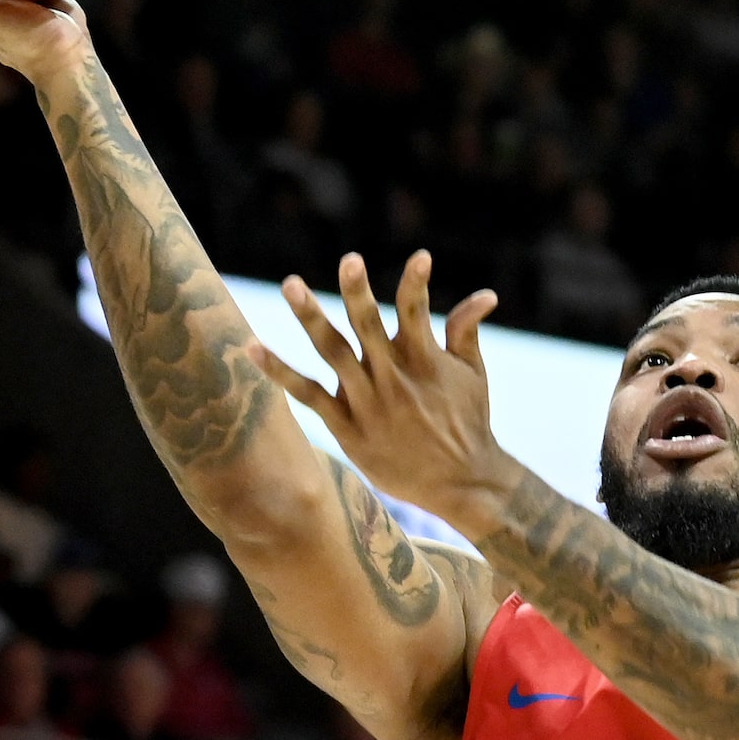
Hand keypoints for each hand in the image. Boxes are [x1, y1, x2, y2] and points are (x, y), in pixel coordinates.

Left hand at [249, 251, 510, 522]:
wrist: (460, 482)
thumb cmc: (468, 422)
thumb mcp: (474, 375)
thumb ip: (467, 331)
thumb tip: (486, 295)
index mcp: (425, 359)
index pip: (417, 310)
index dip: (417, 282)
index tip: (421, 256)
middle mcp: (393, 376)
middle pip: (369, 325)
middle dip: (359, 291)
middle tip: (350, 260)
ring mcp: (367, 401)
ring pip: (333, 351)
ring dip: (312, 317)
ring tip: (292, 285)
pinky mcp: (347, 426)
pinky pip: (307, 395)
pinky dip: (279, 371)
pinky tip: (252, 346)